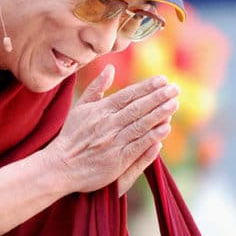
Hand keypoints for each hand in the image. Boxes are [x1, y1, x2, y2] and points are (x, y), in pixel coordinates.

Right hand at [45, 65, 178, 196]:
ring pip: (140, 124)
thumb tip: (110, 68)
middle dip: (158, 97)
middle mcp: (109, 124)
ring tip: (174, 103)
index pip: (128, 95)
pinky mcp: (117, 160)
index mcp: (101, 110)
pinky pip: (138, 145)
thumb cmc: (71, 136)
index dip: (147, 87)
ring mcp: (114, 142)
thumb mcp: (80, 107)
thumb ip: (96, 88)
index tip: (163, 80)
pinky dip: (152, 136)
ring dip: (159, 113)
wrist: (60, 166)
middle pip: (138, 108)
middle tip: (175, 88)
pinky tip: (165, 128)